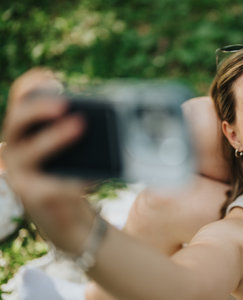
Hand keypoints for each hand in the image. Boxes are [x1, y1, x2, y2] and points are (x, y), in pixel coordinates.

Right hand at [2, 69, 94, 252]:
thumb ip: (80, 134)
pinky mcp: (32, 200)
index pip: (20, 102)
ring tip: (80, 125)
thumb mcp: (77, 154)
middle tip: (65, 102)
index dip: (32, 86)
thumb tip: (110, 114)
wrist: (71, 223)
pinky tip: (89, 178)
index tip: (52, 76)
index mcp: (26, 135)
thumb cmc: (75, 180)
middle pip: (16, 121)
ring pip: (29, 151)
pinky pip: (50, 186)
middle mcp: (15, 152)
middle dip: (38, 108)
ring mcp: (20, 176)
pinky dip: (71, 180)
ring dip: (54, 137)